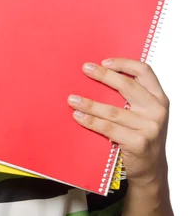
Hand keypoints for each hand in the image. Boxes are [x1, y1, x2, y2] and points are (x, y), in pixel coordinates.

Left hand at [68, 58, 169, 187]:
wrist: (151, 169)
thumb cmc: (140, 135)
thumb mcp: (143, 112)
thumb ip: (131, 96)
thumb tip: (97, 74)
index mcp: (158, 98)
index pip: (144, 72)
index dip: (124, 63)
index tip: (104, 62)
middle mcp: (157, 111)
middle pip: (127, 86)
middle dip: (103, 75)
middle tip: (85, 69)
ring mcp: (149, 127)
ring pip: (113, 111)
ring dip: (89, 103)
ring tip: (72, 99)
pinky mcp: (138, 142)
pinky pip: (108, 128)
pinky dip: (91, 121)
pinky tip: (78, 116)